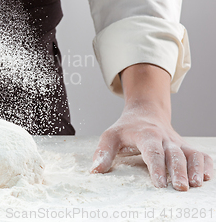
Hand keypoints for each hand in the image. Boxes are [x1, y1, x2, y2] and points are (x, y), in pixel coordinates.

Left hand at [91, 104, 212, 189]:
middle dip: (178, 171)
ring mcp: (177, 142)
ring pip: (190, 154)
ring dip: (194, 169)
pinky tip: (206, 177)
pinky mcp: (185, 147)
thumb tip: (95, 170)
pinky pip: (200, 154)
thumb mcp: (111, 135)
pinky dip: (206, 165)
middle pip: (174, 154)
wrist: (145, 113)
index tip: (158, 183)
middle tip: (179, 187)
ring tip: (195, 184)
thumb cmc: (127, 128)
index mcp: (145, 134)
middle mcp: (164, 138)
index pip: (152, 151)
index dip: (156, 167)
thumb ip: (103, 152)